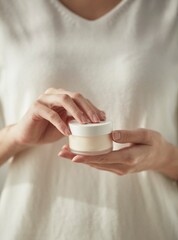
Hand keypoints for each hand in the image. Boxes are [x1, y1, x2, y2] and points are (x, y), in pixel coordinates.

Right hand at [12, 88, 104, 146]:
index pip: (81, 99)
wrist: (28, 137)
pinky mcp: (35, 107)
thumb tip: (100, 116)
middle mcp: (53, 94)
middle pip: (75, 96)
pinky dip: (60, 123)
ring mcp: (44, 99)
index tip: (102, 118)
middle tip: (96, 120)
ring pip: (64, 99)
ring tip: (85, 124)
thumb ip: (79, 119)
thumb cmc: (49, 130)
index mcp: (62, 96)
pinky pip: (50, 114)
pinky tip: (67, 132)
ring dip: (76, 111)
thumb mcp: (68, 125)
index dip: (92, 107)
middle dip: (87, 108)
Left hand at [59, 128, 174, 175]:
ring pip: (96, 165)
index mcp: (129, 158)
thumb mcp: (146, 135)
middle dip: (78, 158)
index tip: (73, 156)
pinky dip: (89, 159)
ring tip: (66, 153)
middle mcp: (122, 167)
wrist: (160, 157)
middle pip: (96, 163)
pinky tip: (79, 153)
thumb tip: (112, 134)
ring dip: (81, 159)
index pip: (104, 158)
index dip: (88, 157)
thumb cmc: (154, 144)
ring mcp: (119, 169)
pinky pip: (100, 164)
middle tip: (62, 152)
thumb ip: (129, 135)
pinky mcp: (118, 167)